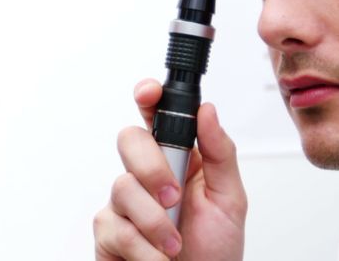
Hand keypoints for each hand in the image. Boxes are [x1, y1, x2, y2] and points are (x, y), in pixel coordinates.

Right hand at [94, 79, 246, 260]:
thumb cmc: (215, 251)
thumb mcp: (230, 201)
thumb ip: (220, 153)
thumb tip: (207, 111)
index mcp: (178, 159)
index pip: (156, 115)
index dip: (148, 96)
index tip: (149, 93)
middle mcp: (147, 176)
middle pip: (129, 140)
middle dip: (152, 167)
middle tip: (174, 197)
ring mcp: (124, 203)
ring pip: (122, 187)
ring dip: (155, 222)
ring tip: (174, 245)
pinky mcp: (108, 232)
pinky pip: (115, 226)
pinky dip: (144, 248)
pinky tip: (157, 259)